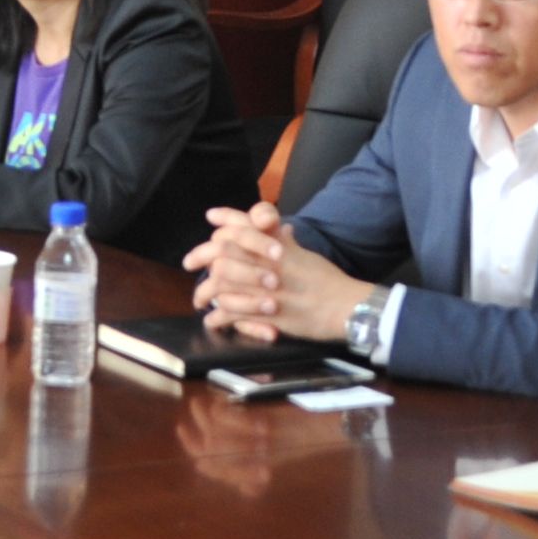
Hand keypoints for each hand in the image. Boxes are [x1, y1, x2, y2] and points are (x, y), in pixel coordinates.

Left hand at [187, 205, 368, 344]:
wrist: (347, 307)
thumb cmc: (329, 282)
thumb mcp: (306, 255)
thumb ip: (287, 242)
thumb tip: (281, 229)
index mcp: (278, 246)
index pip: (246, 225)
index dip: (226, 219)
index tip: (211, 218)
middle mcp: (269, 263)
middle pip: (223, 252)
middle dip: (201, 256)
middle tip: (189, 263)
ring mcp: (265, 289)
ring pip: (221, 284)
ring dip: (204, 292)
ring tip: (199, 299)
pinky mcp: (266, 314)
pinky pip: (232, 313)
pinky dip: (218, 318)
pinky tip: (213, 320)